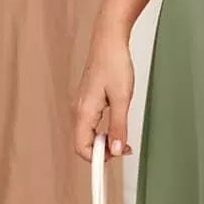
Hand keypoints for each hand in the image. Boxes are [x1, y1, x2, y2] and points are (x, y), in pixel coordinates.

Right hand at [72, 25, 134, 160]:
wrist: (109, 41)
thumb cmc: (114, 64)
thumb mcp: (122, 98)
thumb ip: (119, 126)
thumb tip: (117, 150)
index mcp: (83, 111)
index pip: (81, 147)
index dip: (97, 159)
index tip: (113, 162)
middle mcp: (78, 110)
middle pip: (83, 143)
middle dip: (103, 151)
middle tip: (125, 148)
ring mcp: (81, 105)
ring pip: (87, 134)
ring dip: (104, 140)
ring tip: (123, 137)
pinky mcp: (86, 101)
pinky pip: (90, 124)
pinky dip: (102, 130)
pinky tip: (116, 126)